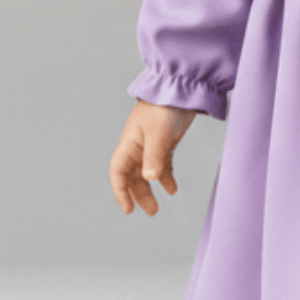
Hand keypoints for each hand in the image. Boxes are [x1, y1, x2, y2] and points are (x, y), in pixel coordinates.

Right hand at [109, 101, 196, 215]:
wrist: (181, 88)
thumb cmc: (164, 106)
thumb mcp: (159, 133)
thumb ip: (155, 156)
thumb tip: (150, 178)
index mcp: (130, 143)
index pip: (118, 172)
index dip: (120, 191)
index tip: (128, 208)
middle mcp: (137, 146)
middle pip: (132, 176)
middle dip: (138, 195)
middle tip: (151, 211)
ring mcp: (151, 145)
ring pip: (146, 173)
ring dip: (150, 189)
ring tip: (158, 206)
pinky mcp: (165, 143)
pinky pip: (161, 165)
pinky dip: (165, 177)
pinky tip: (172, 189)